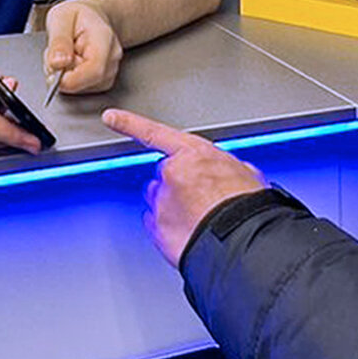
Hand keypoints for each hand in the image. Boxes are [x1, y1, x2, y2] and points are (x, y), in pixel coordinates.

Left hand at [44, 0, 122, 93]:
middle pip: (85, 82)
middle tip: (55, 54)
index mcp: (104, 38)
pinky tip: (70, 64)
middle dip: (62, 74)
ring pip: (81, 88)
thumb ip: (58, 41)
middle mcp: (112, 57)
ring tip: (65, 56)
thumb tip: (58, 64)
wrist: (92, 17)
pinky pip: (81, 90)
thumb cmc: (77, 16)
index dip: (72, 79)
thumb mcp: (60, 18)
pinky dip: (69, 80)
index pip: (95, 69)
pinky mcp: (103, 81)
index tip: (53, 77)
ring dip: (64, 77)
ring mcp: (110, 71)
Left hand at [102, 108, 266, 266]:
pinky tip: (189, 231)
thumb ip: (226, 166)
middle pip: (163, 174)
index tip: (110, 117)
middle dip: (177, 184)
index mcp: (193, 153)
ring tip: (199, 218)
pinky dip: (168, 228)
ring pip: (158, 200)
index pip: (153, 133)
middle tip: (202, 199)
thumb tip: (232, 172)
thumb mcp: (246, 173)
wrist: (241, 240)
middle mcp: (171, 173)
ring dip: (172, 206)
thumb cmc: (246, 207)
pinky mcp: (156, 227)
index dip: (128, 124)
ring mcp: (161, 201)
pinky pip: (156, 224)